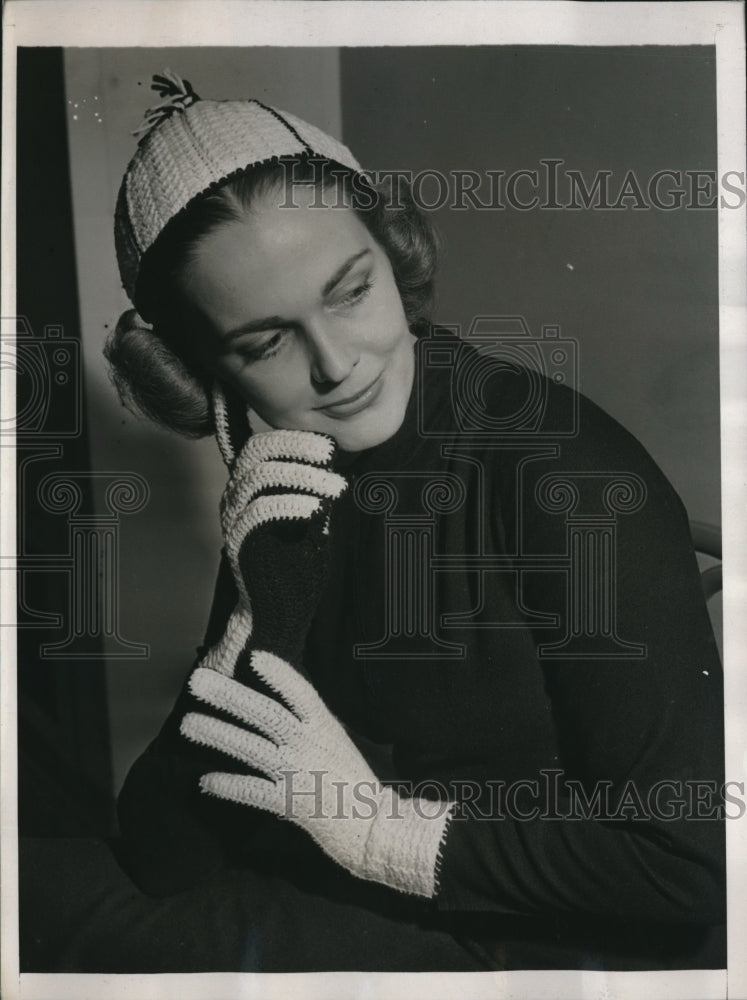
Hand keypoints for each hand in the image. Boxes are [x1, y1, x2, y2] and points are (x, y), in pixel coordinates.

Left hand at [181, 650, 453, 897]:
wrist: (376, 828)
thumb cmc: (353, 783)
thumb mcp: (334, 743)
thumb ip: (307, 726)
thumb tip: (274, 708)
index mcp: (325, 726)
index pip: (301, 692)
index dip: (278, 673)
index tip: (254, 655)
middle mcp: (311, 744)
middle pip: (265, 713)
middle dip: (229, 696)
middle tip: (197, 682)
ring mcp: (300, 773)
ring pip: (252, 747)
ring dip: (217, 734)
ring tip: (188, 724)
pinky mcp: (291, 803)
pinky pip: (252, 790)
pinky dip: (228, 785)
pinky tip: (205, 781)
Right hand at [203, 429, 346, 677]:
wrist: (277, 616)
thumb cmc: (296, 569)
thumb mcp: (311, 522)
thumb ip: (315, 493)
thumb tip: (336, 463)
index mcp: (252, 490)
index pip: (264, 447)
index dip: (294, 439)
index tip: (328, 445)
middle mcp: (237, 498)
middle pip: (257, 452)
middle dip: (295, 447)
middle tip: (328, 455)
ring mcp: (235, 518)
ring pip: (260, 476)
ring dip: (302, 475)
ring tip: (333, 486)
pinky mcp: (240, 541)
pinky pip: (261, 509)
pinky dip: (292, 503)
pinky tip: (316, 509)